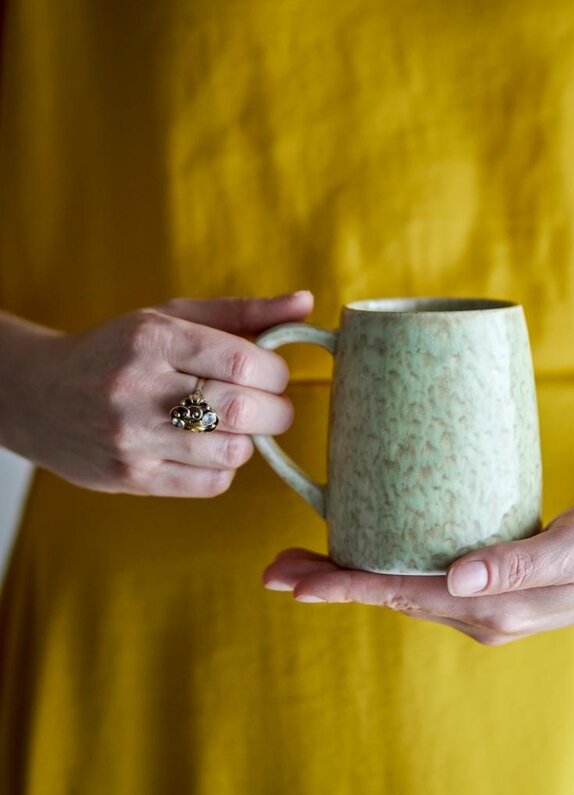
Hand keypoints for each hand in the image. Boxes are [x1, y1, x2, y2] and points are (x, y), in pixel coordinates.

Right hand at [7, 291, 313, 495]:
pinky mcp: (131, 477)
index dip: (276, 373)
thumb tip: (307, 304)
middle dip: (276, 411)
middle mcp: (140, 386)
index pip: (244, 359)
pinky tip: (208, 450)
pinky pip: (210, 483)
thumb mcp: (171, 318)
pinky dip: (224, 468)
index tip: (274, 376)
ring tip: (236, 427)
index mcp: (153, 338)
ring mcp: (133, 436)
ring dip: (249, 441)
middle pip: (241, 408)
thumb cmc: (120, 351)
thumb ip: (242, 313)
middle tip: (273, 408)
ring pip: (231, 451)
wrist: (39, 396)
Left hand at [262, 495, 573, 644]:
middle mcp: (480, 615)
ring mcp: (484, 608)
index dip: (342, 587)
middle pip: (388, 597)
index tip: (292, 581)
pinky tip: (369, 556)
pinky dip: (385, 572)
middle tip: (273, 569)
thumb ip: (519, 563)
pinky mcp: (491, 591)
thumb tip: (458, 579)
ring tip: (301, 562)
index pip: (400, 594)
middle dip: (330, 584)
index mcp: (493, 608)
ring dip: (351, 578)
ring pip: (402, 592)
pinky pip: (424, 584)